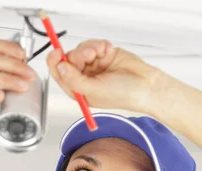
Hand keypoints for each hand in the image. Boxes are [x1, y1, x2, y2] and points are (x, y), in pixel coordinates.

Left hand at [46, 40, 164, 113]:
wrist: (146, 86)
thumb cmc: (123, 95)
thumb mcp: (93, 91)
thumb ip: (74, 80)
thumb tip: (59, 67)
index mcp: (78, 90)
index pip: (59, 75)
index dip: (55, 62)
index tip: (57, 52)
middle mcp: (84, 78)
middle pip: (69, 60)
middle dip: (78, 55)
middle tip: (90, 56)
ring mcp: (94, 66)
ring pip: (81, 50)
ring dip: (89, 48)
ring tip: (100, 53)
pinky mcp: (103, 55)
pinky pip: (93, 44)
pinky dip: (99, 45)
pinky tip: (107, 50)